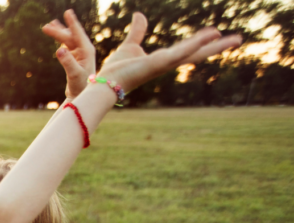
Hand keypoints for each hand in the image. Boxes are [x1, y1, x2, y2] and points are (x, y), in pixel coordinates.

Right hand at [43, 9, 95, 99]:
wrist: (82, 95)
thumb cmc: (81, 86)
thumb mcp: (74, 74)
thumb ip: (67, 61)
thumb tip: (58, 49)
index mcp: (86, 50)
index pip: (77, 33)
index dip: (72, 23)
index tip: (68, 12)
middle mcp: (84, 49)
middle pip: (69, 36)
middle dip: (58, 31)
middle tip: (44, 27)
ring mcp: (79, 53)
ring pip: (68, 38)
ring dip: (59, 32)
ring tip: (50, 24)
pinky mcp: (75, 57)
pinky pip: (67, 44)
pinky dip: (60, 38)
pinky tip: (57, 34)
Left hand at [97, 13, 241, 95]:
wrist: (105, 84)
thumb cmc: (116, 70)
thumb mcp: (130, 46)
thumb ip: (138, 31)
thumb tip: (140, 15)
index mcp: (164, 59)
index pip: (189, 49)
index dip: (204, 42)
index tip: (219, 34)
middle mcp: (168, 63)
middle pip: (198, 53)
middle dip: (218, 47)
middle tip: (239, 40)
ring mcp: (165, 64)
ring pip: (193, 52)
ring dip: (212, 46)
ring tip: (233, 39)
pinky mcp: (159, 64)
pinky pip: (181, 52)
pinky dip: (196, 43)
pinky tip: (211, 36)